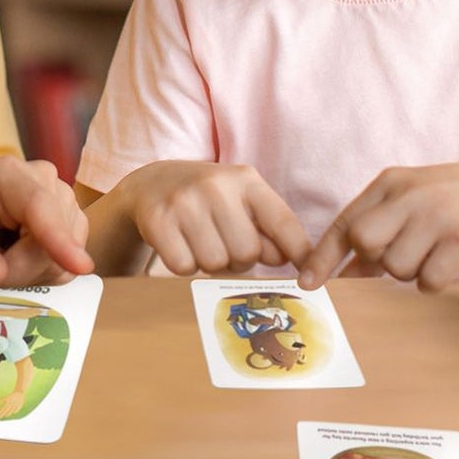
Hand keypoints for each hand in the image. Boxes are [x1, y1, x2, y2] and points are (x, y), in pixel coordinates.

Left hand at [0, 156, 93, 285]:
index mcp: (4, 175)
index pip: (38, 205)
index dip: (58, 237)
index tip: (79, 266)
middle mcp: (40, 178)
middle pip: (54, 238)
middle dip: (23, 269)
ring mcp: (61, 198)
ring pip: (66, 253)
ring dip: (33, 272)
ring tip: (4, 261)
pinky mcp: (72, 220)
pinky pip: (69, 263)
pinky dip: (45, 273)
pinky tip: (23, 262)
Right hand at [118, 161, 311, 276]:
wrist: (150, 183)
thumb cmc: (207, 199)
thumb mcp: (240, 201)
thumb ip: (268, 230)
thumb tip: (295, 265)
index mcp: (245, 179)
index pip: (283, 223)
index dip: (299, 255)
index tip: (308, 279)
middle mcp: (216, 184)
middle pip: (247, 254)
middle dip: (237, 260)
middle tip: (222, 244)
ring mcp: (184, 201)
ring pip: (214, 264)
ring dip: (209, 264)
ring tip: (200, 241)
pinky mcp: (158, 219)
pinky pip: (184, 267)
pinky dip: (183, 265)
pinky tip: (178, 243)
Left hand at [299, 160, 458, 292]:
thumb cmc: (453, 197)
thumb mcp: (410, 199)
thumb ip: (378, 227)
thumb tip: (345, 273)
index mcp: (390, 183)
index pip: (346, 222)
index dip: (323, 256)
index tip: (308, 283)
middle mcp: (409, 196)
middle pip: (365, 243)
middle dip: (375, 259)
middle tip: (401, 252)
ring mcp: (436, 217)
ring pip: (397, 268)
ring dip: (411, 271)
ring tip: (433, 250)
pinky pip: (428, 281)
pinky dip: (434, 281)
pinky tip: (448, 261)